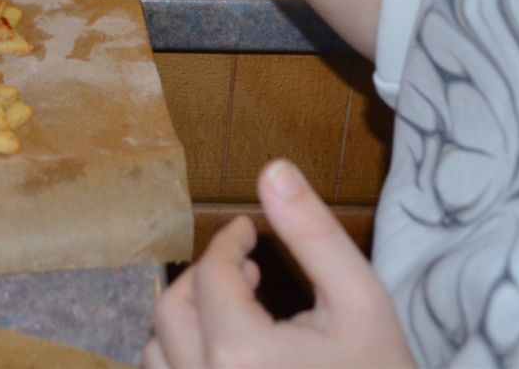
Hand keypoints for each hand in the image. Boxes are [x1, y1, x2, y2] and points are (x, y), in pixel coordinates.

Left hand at [143, 160, 414, 368]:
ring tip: (235, 311)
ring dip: (187, 320)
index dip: (229, 241)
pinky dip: (183, 358)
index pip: (212, 273)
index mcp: (241, 353)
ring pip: (158, 353)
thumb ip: (313, 233)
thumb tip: (272, 169)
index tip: (248, 230)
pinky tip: (225, 351)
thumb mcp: (360, 299)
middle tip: (245, 268)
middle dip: (205, 278)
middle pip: (173, 310)